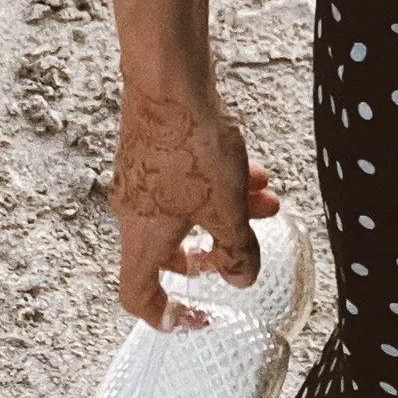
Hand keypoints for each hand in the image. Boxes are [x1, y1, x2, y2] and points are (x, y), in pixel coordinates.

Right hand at [109, 83, 278, 329]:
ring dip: (226, 208)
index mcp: (142, 236)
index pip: (138, 295)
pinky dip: (216, 181)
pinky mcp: (151, 150)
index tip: (195, 315)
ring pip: (186, 208)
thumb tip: (241, 280)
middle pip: (168, 249)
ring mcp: (140, 177)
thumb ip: (236, 250)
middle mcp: (133, 210)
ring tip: (265, 197)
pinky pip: (185, 179)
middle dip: (215, 247)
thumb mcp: (226, 208)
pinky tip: (251, 168)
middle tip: (243, 244)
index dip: (166, 315)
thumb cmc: (189, 146)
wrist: (169, 81)